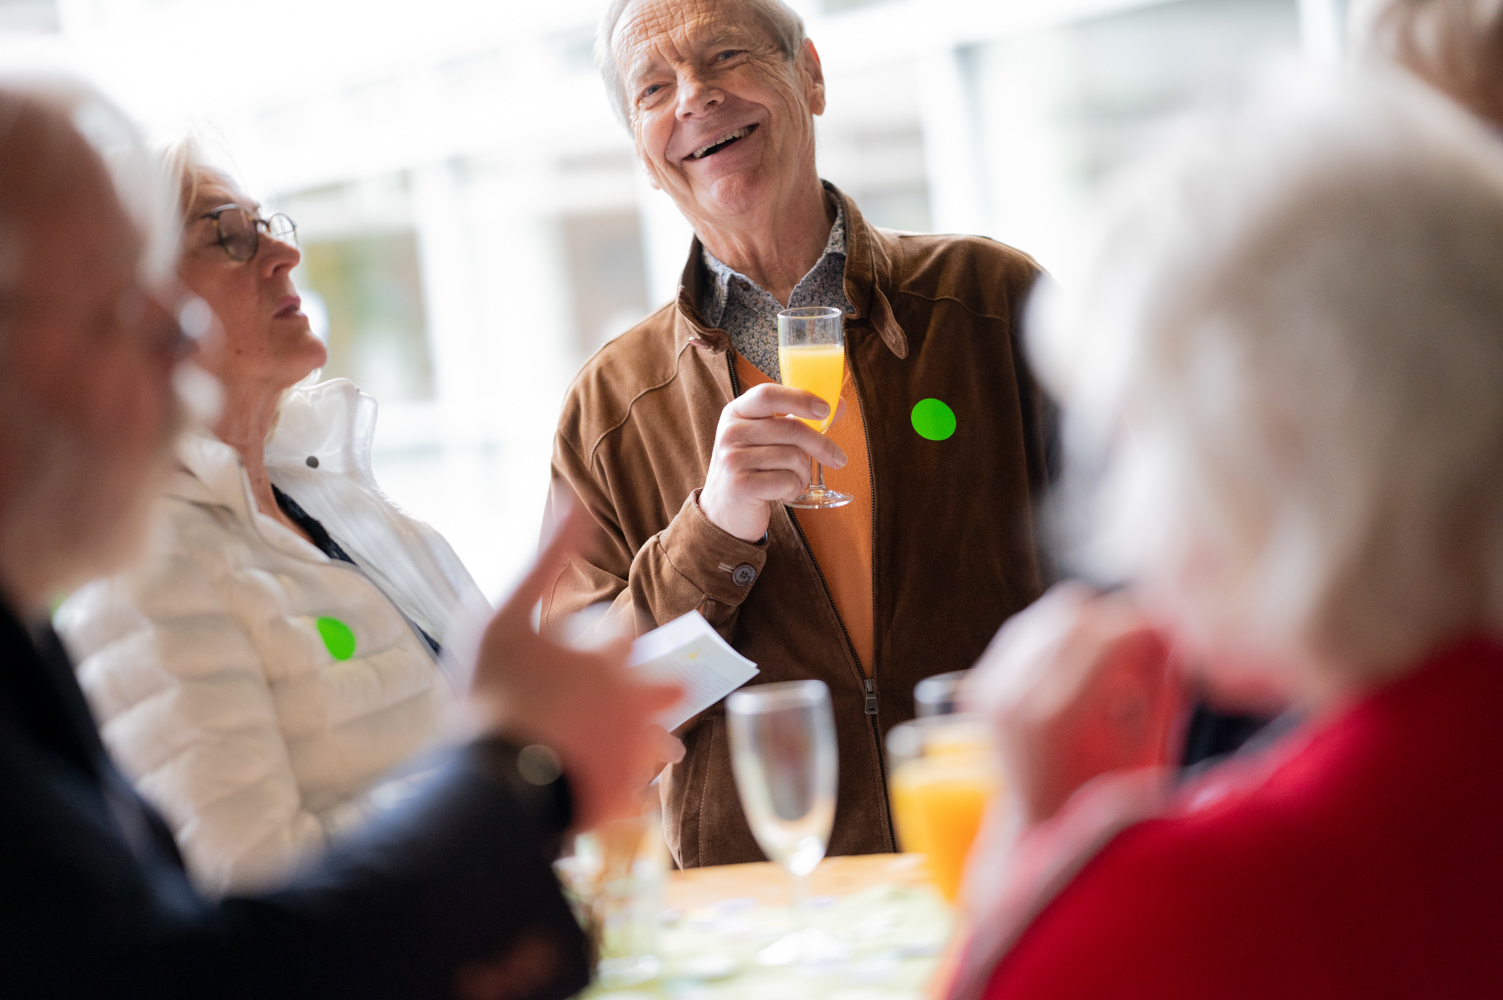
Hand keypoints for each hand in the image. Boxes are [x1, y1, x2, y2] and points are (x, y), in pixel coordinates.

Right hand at [469, 502, 681, 829]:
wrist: (490, 781)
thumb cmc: (492, 693)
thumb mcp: (506, 614)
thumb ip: (546, 558)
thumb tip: (573, 500)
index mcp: (609, 659)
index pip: (626, 633)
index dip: (605, 635)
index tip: (582, 645)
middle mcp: (634, 704)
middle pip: (667, 689)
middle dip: (649, 688)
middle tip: (612, 697)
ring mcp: (631, 755)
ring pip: (660, 745)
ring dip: (645, 740)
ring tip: (610, 744)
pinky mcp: (622, 800)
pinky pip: (642, 796)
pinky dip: (628, 791)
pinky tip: (601, 789)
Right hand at [699, 383, 847, 541]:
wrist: (723, 510)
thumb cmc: (752, 469)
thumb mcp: (768, 439)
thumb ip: (799, 420)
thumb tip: (839, 404)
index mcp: (736, 413)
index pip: (768, 395)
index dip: (800, 399)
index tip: (825, 410)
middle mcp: (730, 432)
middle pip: (789, 428)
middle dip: (821, 445)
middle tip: (838, 459)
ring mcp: (732, 459)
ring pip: (792, 457)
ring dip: (804, 473)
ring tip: (795, 480)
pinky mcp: (740, 486)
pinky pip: (786, 481)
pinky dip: (794, 489)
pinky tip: (785, 492)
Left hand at [964, 582, 1183, 829]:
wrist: (1041, 830)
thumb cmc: (1103, 804)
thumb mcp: (1147, 750)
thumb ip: (1162, 690)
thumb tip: (1176, 634)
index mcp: (1050, 718)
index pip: (1101, 637)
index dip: (1141, 623)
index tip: (1172, 624)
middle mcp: (1012, 697)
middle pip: (1074, 617)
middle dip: (1119, 618)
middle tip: (1153, 633)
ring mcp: (990, 689)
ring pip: (1051, 616)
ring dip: (1093, 622)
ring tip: (1125, 646)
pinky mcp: (983, 682)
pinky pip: (1030, 628)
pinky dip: (1064, 632)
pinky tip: (1089, 653)